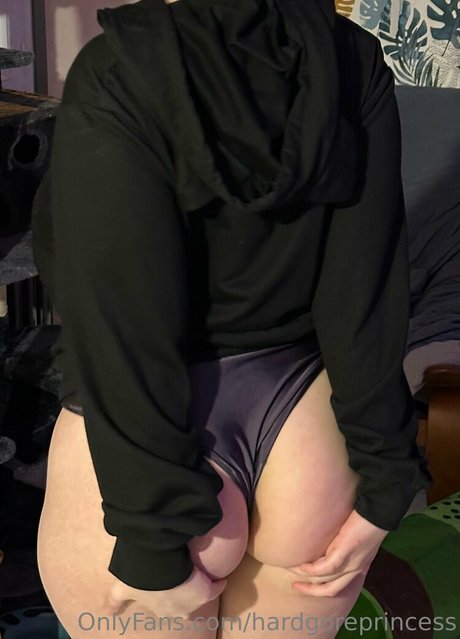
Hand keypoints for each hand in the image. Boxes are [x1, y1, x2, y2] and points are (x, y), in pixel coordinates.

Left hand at [103, 565, 226, 619]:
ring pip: (199, 596)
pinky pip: (215, 587)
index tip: (168, 592)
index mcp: (161, 610)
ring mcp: (194, 601)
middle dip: (185, 598)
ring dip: (199, 589)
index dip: (166, 600)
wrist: (160, 569)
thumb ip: (113, 601)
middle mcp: (179, 611)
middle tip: (185, 585)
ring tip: (201, 579)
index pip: (165, 609)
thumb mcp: (122, 589)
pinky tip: (220, 579)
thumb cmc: (141, 580)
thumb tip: (104, 613)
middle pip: (184, 607)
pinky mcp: (206, 590)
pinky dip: (217, 584)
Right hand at [287, 509, 389, 596]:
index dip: (322, 587)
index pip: (340, 585)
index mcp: (359, 566)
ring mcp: (351, 564)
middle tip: (296, 586)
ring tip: (293, 571)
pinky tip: (302, 566)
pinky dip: (312, 570)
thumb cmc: (369, 520)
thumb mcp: (358, 537)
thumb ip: (346, 543)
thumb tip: (329, 542)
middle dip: (311, 590)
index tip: (307, 583)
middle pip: (331, 590)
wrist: (379, 512)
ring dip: (307, 579)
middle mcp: (355, 569)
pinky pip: (325, 568)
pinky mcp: (344, 553)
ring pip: (326, 582)